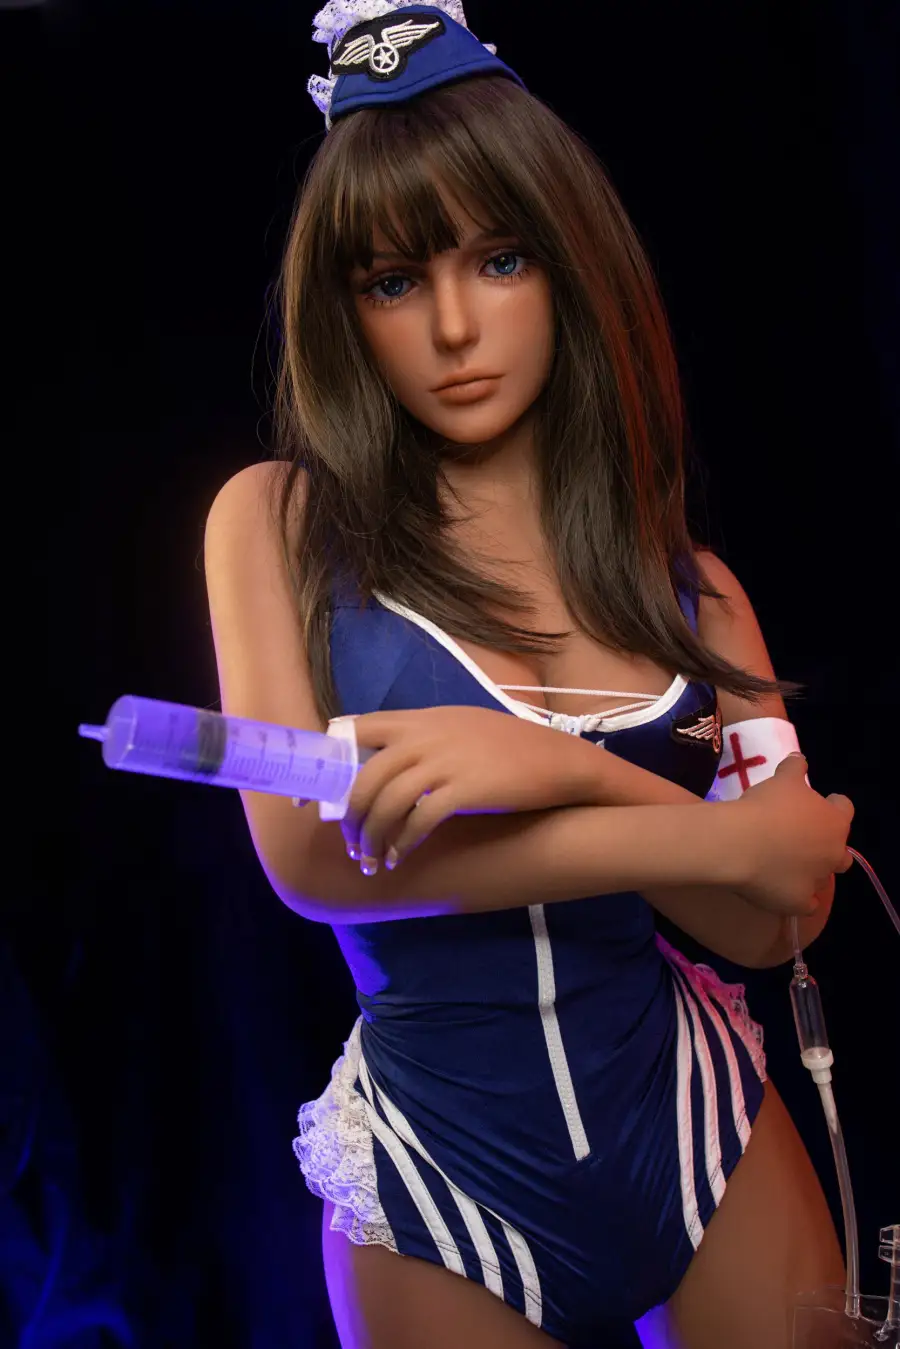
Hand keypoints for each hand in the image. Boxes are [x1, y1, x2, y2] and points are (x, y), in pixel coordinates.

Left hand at [338, 705, 596, 873]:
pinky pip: (419, 821)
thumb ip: (422, 738)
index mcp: (421, 717)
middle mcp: (428, 735)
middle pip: (365, 774)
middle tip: (349, 842)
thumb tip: (383, 764)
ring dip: (371, 836)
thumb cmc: (512, 749)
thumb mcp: (461, 727)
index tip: (309, 794)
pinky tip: (399, 858)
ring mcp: (446, 761)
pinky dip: (402, 843)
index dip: (326, 760)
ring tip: (370, 859)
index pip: (355, 727)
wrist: (562, 762)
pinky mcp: (466, 790)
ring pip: (386, 801)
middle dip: (348, 814)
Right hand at [732, 755, 853, 915]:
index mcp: (834, 822)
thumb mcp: (783, 779)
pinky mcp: (799, 903)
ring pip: (822, 879)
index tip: (818, 802)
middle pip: (840, 852)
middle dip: (825, 846)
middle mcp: (833, 853)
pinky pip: (805, 905)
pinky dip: (798, 899)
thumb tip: (799, 760)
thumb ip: (795, 768)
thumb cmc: (766, 807)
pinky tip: (783, 891)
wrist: (740, 843)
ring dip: (809, 871)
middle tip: (802, 839)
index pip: (844, 809)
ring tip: (785, 864)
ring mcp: (817, 880)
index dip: (832, 805)